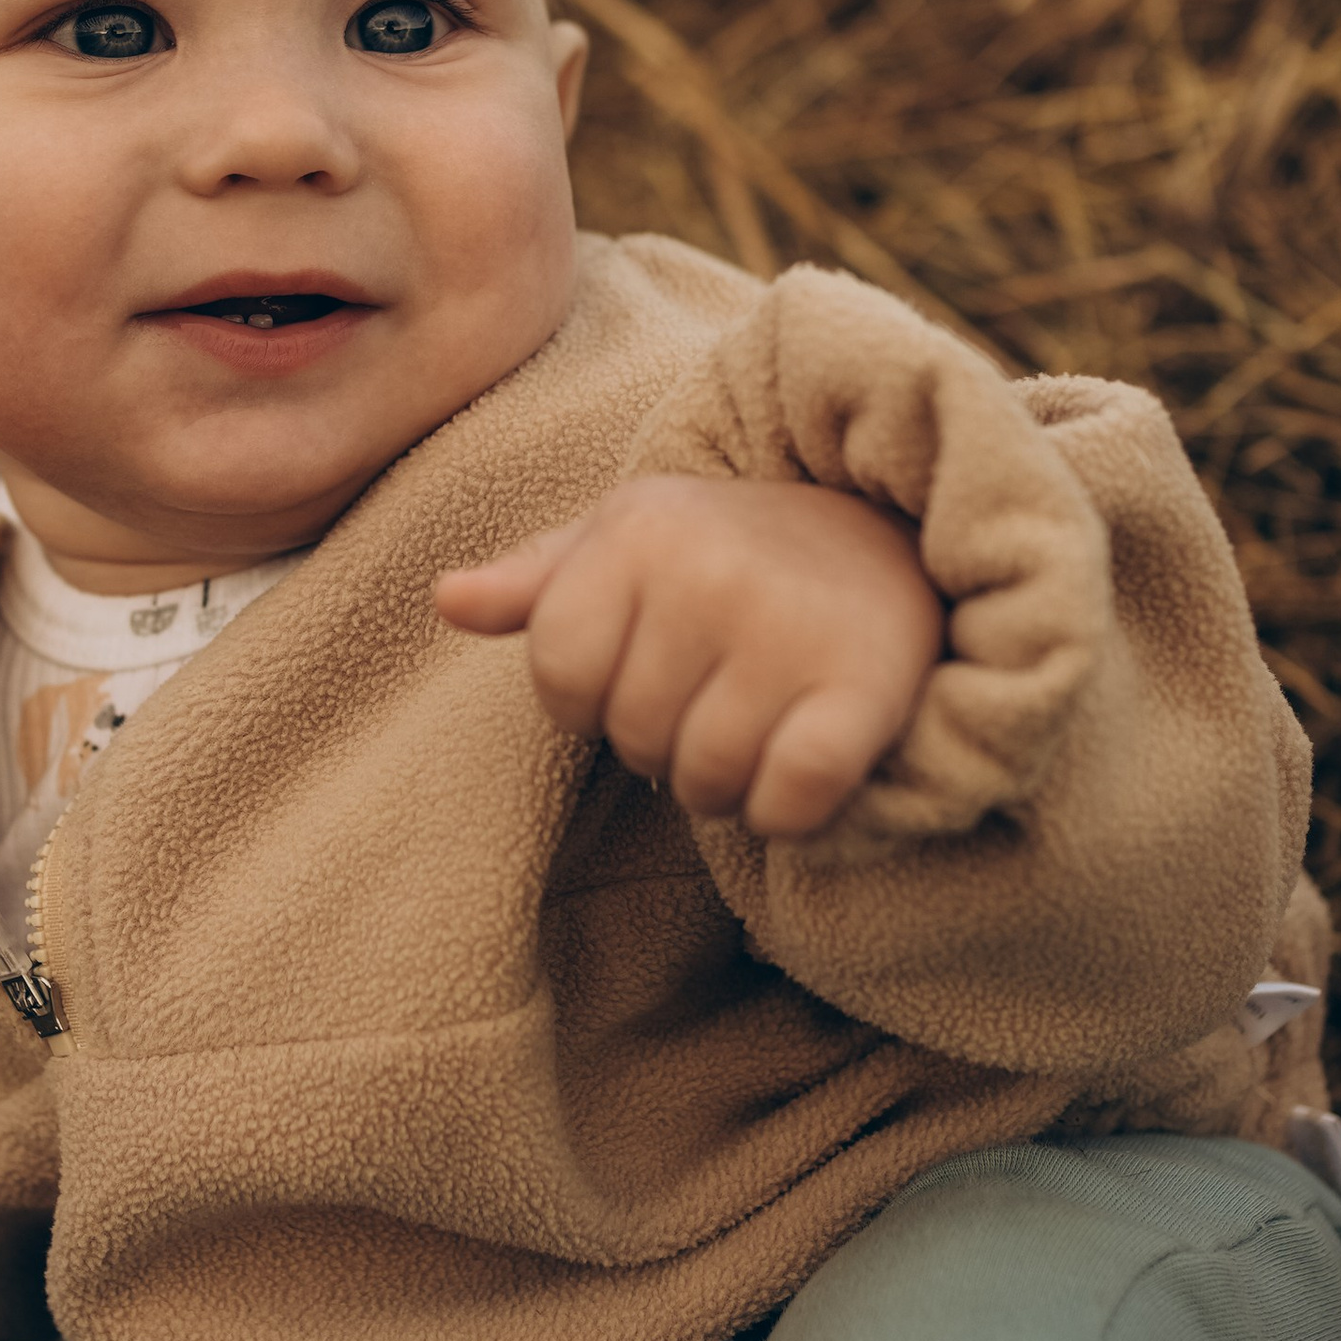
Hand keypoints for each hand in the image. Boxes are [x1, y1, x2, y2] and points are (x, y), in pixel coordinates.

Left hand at [436, 474, 944, 838]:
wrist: (894, 537)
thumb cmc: (734, 550)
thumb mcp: (631, 538)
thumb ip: (538, 580)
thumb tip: (446, 600)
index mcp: (638, 529)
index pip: (559, 677)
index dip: (594, 696)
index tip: (648, 665)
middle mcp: (710, 573)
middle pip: (634, 739)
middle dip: (667, 739)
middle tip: (719, 693)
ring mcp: (790, 631)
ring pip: (707, 783)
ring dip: (728, 783)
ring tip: (760, 724)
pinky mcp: (864, 690)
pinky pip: (788, 801)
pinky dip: (789, 811)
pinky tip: (803, 764)